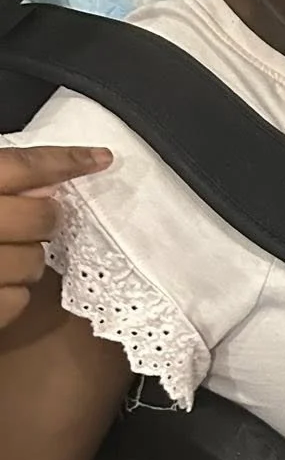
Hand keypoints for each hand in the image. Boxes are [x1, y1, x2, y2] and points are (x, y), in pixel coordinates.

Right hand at [0, 145, 110, 330]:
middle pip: (40, 217)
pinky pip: (17, 301)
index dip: (66, 161)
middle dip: (45, 218)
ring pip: (34, 262)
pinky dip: (12, 295)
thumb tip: (41, 185)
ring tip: (2, 256)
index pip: (21, 166)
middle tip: (33, 218)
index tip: (101, 159)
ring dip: (28, 260)